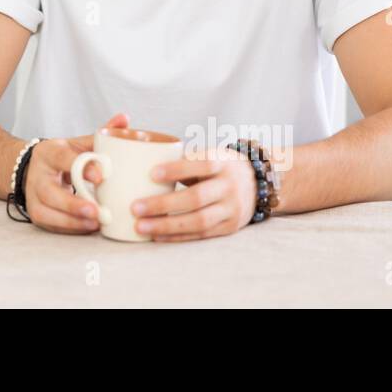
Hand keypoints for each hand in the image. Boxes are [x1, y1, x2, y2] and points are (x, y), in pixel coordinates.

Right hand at [21, 112, 129, 233]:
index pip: (63, 159)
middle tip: (98, 212)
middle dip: (73, 204)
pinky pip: (51, 225)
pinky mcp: (35, 213)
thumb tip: (125, 119)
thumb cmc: (63, 157)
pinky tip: (89, 228)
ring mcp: (33, 195)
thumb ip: (101, 134)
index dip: (81, 168)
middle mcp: (37, 174)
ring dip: (72, 221)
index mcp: (49, 152)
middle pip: (50, 192)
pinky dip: (70, 228)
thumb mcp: (78, 144)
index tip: (102, 177)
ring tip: (96, 223)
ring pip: (47, 212)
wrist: (33, 169)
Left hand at [130, 145, 258, 241]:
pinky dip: (177, 236)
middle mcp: (229, 186)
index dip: (177, 169)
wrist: (256, 184)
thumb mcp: (210, 155)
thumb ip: (184, 158)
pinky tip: (156, 236)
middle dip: (163, 204)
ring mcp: (232, 209)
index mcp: (222, 162)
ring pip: (198, 221)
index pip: (202, 164)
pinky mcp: (229, 227)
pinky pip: (201, 235)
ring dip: (166, 225)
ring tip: (140, 226)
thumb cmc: (219, 166)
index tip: (151, 174)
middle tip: (135, 207)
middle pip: (197, 197)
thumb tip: (141, 162)